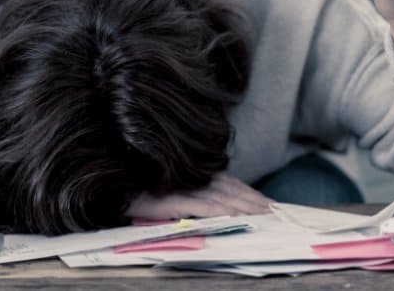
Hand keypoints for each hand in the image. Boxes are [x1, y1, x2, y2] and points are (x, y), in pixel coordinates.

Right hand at [125, 173, 272, 220]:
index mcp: (197, 174)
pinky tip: (239, 218)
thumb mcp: (172, 192)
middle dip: (256, 202)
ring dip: (248, 208)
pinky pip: (208, 207)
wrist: (116, 187)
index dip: (252, 194)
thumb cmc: (140, 191)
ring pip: (226, 199)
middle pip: (234, 190)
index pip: (232, 184)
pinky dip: (226, 213)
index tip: (270, 204)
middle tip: (276, 213)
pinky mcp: (178, 200)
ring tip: (266, 217)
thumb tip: (218, 207)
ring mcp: (188, 188)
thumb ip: (193, 195)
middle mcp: (196, 178)